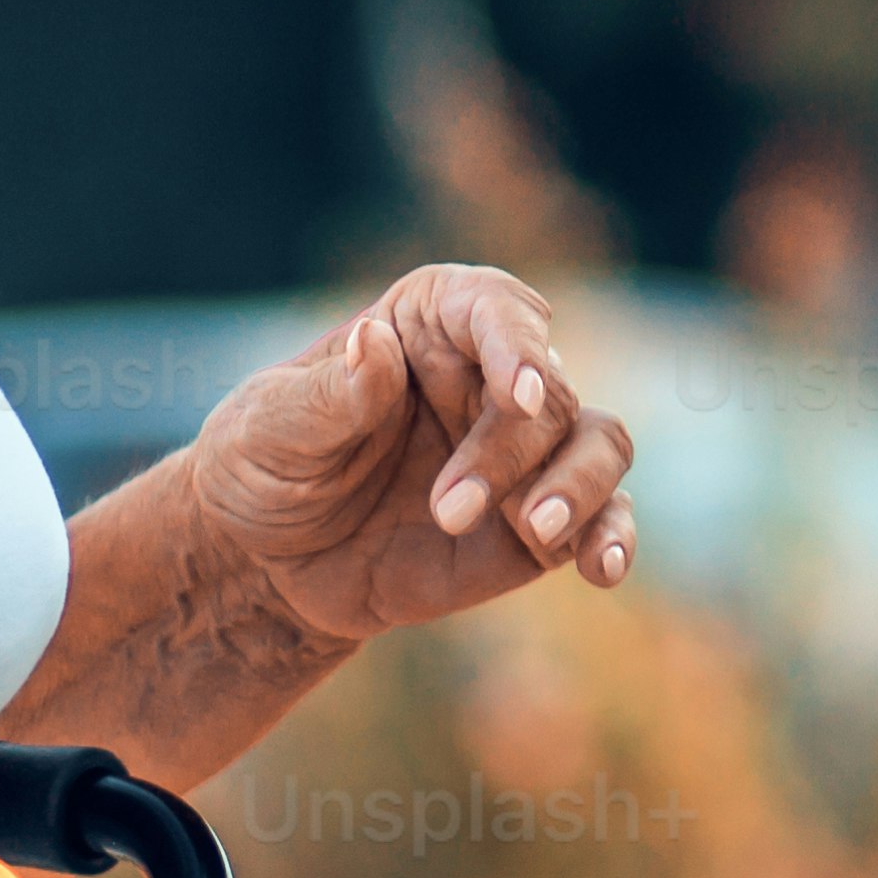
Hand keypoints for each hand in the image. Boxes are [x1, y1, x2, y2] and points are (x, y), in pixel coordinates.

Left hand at [173, 261, 643, 647]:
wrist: (267, 562)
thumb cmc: (263, 465)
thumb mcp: (270, 427)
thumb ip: (329, 394)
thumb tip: (372, 343)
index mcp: (429, 323)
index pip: (495, 307)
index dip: (517, 344)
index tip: (514, 395)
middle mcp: (490, 378)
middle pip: (547, 392)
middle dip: (508, 451)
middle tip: (445, 509)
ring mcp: (523, 452)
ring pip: (600, 443)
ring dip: (579, 487)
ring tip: (534, 531)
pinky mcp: (536, 523)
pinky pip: (603, 519)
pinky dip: (614, 538)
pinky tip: (604, 569)